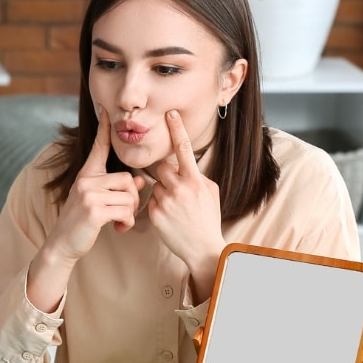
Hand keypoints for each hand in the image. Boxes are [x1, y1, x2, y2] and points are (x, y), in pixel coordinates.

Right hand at [44, 107, 145, 261]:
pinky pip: (125, 211)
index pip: (98, 147)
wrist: (63, 244)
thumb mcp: (97, 201)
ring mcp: (88, 194)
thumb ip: (118, 189)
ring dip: (130, 213)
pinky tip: (119, 229)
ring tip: (120, 222)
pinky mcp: (94, 210)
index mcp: (86, 175)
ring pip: (129, 196)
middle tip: (124, 213)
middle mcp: (86, 180)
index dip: (103, 129)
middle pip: (127, 179)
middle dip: (132, 199)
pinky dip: (127, 223)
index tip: (105, 110)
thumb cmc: (81, 223)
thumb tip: (141, 181)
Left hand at [148, 110, 225, 302]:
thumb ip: (197, 176)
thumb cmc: (208, 219)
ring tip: (176, 208)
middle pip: (162, 167)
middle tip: (176, 188)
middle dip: (166, 173)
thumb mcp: (211, 193)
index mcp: (195, 181)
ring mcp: (166, 202)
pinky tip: (170, 217)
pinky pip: (151, 201)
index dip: (177, 129)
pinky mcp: (155, 215)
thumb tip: (185, 165)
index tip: (171, 113)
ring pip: (155, 184)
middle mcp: (180, 189)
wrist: (203, 248)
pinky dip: (158, 206)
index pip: (184, 149)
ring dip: (162, 191)